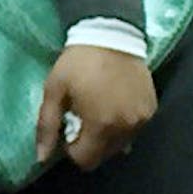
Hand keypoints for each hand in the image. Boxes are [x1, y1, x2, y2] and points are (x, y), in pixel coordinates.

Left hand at [35, 46, 156, 170]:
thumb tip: (40, 157)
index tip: (68, 127)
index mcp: (101, 126)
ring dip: (107, 134)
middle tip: (81, 115)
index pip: (86, 160)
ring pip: (121, 144)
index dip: (72, 148)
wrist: (110, 33)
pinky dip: (123, 123)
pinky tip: (114, 103)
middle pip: (104, 154)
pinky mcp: (152, 108)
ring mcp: (142, 119)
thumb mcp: (54, 90)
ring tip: (98, 108)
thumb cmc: (77, 62)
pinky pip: (135, 128)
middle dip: (90, 142)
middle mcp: (126, 128)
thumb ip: (47, 125)